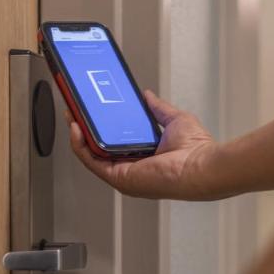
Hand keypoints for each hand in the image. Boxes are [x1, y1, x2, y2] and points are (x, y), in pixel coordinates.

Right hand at [66, 90, 219, 200]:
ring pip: (91, 154)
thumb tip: (147, 96)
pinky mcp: (118, 177)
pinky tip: (76, 128)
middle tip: (77, 110)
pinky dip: (80, 144)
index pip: (115, 143)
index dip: (101, 127)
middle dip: (85, 128)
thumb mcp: (174, 120)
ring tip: (72, 115)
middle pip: (99, 148)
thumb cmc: (195, 151)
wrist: (200, 165)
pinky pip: (91, 160)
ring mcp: (123, 174)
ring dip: (78, 135)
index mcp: (143, 158)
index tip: (93, 111)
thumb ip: (158, 109)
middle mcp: (130, 168)